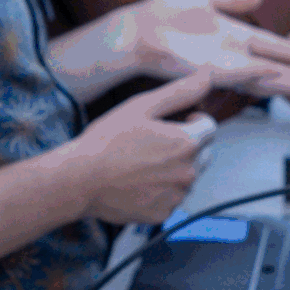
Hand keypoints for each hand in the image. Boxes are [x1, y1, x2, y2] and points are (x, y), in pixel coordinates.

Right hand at [68, 70, 216, 227]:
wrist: (79, 181)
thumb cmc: (106, 141)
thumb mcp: (142, 106)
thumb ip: (180, 92)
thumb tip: (207, 76)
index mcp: (187, 143)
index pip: (210, 128)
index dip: (193, 121)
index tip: (174, 123)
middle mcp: (188, 172)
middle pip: (203, 153)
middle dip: (187, 146)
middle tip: (154, 143)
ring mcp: (176, 196)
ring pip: (187, 177)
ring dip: (174, 169)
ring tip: (141, 164)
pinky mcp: (163, 214)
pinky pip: (171, 198)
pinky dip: (161, 191)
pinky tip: (137, 183)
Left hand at [109, 0, 289, 107]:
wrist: (137, 29)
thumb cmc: (164, 14)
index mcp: (236, 35)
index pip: (275, 47)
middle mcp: (234, 54)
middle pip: (277, 67)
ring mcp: (222, 64)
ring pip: (264, 77)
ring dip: (289, 82)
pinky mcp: (208, 70)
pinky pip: (238, 72)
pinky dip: (258, 73)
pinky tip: (277, 73)